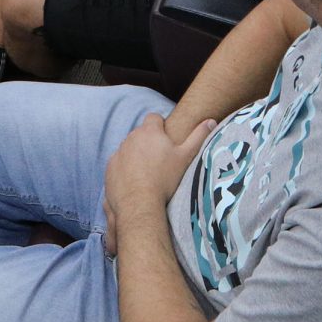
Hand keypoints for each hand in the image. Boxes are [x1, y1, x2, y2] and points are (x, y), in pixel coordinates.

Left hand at [102, 113, 216, 256]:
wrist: (139, 204)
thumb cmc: (165, 179)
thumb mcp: (186, 157)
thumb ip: (198, 136)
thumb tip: (211, 121)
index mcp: (149, 131)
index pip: (154, 118)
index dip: (161, 126)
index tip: (166, 140)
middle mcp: (131, 137)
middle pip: (141, 134)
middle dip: (149, 142)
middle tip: (160, 160)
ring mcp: (119, 152)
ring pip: (129, 148)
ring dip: (136, 155)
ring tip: (148, 173)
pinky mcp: (110, 167)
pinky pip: (119, 163)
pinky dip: (125, 168)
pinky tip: (135, 181)